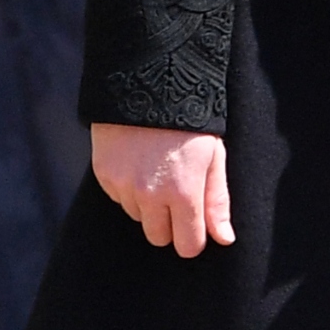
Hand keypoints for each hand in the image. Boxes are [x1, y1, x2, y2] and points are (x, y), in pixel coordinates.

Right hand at [90, 123, 235, 256]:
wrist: (148, 84)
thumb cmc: (190, 122)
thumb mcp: (213, 157)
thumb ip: (217, 201)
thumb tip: (224, 239)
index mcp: (183, 191)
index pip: (187, 245)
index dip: (193, 239)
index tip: (195, 226)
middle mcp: (150, 194)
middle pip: (158, 238)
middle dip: (169, 225)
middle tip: (176, 195)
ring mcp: (124, 186)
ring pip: (137, 217)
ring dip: (148, 205)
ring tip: (158, 170)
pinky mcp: (105, 175)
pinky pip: (119, 199)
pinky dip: (129, 189)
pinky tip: (139, 163)